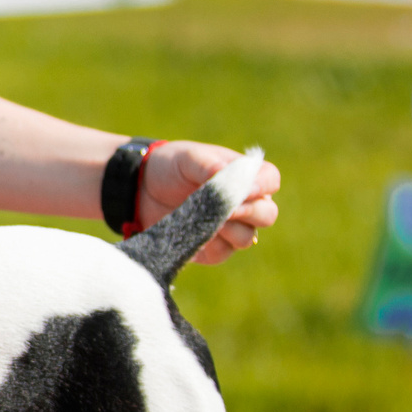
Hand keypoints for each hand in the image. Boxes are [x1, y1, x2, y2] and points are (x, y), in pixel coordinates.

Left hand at [138, 141, 280, 263]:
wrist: (141, 189)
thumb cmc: (170, 167)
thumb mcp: (188, 157)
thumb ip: (209, 165)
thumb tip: (228, 176)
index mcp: (244, 175)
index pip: (270, 179)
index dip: (263, 186)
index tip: (244, 189)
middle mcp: (244, 203)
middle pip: (267, 214)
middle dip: (248, 212)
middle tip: (224, 208)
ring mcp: (231, 228)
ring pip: (247, 238)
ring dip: (226, 229)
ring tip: (200, 215)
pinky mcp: (213, 249)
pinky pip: (222, 253)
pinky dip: (208, 243)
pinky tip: (190, 229)